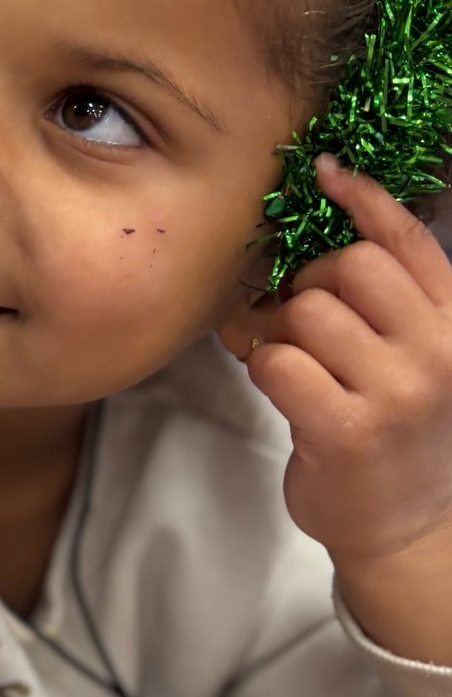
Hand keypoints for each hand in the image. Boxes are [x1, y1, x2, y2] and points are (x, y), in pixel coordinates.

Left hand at [222, 155, 451, 661]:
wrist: (402, 525)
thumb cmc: (387, 430)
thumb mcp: (398, 357)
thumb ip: (367, 305)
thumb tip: (291, 248)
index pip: (409, 241)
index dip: (366, 198)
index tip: (325, 171)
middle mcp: (436, 351)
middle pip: (348, 266)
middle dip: (309, 285)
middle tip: (300, 324)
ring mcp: (397, 391)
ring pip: (307, 312)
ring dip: (279, 332)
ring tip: (289, 362)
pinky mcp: (348, 429)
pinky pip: (277, 362)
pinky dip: (263, 369)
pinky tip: (281, 391)